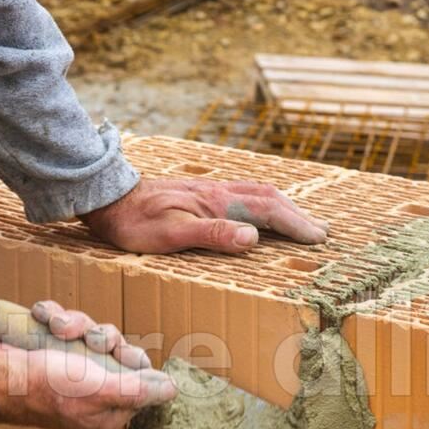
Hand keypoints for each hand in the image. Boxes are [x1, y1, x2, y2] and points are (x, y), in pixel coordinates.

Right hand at [0, 301, 174, 428]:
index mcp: (106, 409)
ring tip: (56, 326)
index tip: (115, 350)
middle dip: (98, 334)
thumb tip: (171, 389)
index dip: (129, 356)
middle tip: (83, 337)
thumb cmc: (42, 388)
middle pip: (113, 349)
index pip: (137, 377)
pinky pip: (60, 324)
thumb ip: (136, 390)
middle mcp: (89, 390)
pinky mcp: (46, 350)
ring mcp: (66, 370)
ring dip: (73, 321)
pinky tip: (42, 317)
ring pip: (87, 332)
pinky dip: (51, 316)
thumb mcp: (96, 390)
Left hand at [79, 177, 328, 253]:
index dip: (295, 224)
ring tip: (300, 221)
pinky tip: (260, 213)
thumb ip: (212, 233)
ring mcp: (208, 190)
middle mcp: (218, 191)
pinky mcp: (198, 193)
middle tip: (321, 232)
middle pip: (269, 197)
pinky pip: (242, 194)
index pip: (268, 210)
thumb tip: (253, 236)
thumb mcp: (170, 234)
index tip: (318, 238)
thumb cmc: (134, 222)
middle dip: (298, 215)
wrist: (107, 198)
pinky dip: (264, 203)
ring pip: (257, 193)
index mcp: (216, 202)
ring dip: (283, 207)